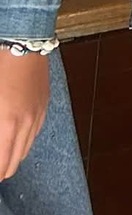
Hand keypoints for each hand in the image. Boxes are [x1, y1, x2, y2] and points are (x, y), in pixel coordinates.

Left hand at [0, 49, 47, 180]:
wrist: (24, 44)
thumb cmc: (1, 69)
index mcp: (7, 126)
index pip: (2, 165)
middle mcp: (25, 125)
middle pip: (13, 164)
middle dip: (2, 169)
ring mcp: (37, 116)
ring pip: (24, 151)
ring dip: (12, 156)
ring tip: (2, 154)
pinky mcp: (44, 106)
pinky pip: (34, 134)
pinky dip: (23, 141)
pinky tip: (15, 137)